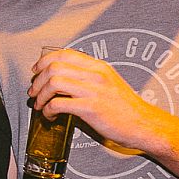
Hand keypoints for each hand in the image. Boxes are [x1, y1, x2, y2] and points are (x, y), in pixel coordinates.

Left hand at [29, 49, 162, 151]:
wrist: (144, 124)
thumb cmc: (125, 108)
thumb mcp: (109, 83)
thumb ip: (88, 77)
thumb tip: (62, 79)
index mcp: (98, 66)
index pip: (64, 54)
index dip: (44, 61)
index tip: (36, 71)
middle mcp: (95, 74)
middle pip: (54, 67)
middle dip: (38, 80)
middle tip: (34, 92)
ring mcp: (93, 90)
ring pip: (53, 82)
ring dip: (40, 95)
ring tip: (40, 105)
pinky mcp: (91, 108)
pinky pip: (58, 104)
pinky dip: (48, 110)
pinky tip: (50, 116)